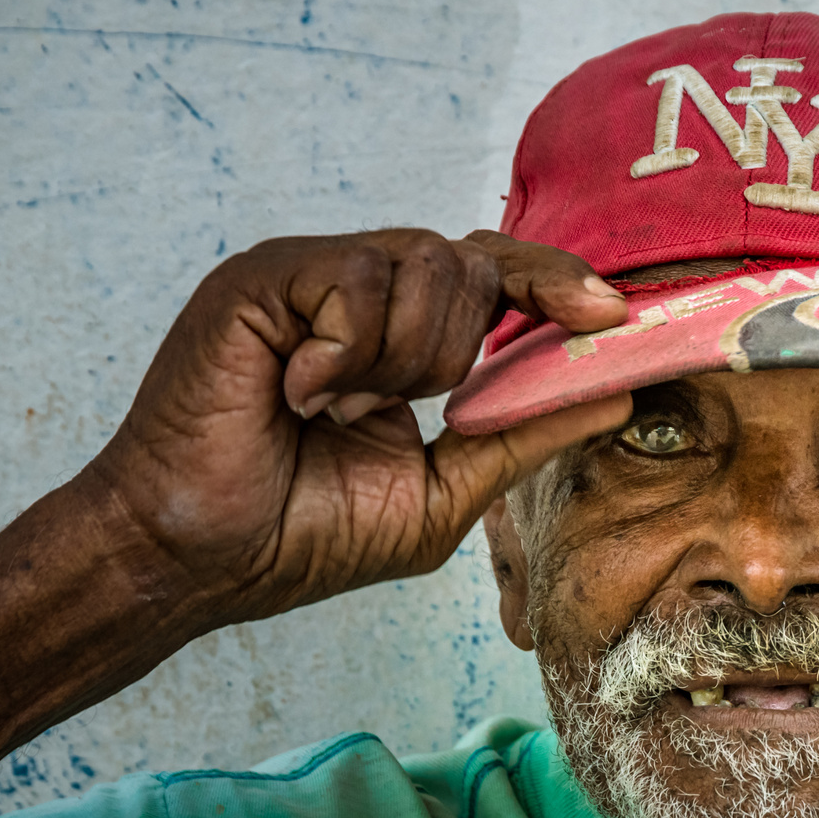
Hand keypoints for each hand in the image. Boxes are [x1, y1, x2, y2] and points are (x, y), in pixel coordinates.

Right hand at [80, 228, 629, 627]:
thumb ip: (524, 437)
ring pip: (425, 260)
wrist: (200, 559)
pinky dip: (346, 352)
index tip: (610, 311)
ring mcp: (312, 281)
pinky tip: (299, 393)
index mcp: (403, 342)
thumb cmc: (304, 534)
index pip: (496, 279)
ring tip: (341, 407)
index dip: (554, 282)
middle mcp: (362, 298)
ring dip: (407, 356)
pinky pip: (358, 277)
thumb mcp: (443, 492)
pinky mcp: (265, 278)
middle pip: (474, 258)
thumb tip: (618, 395)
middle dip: (468, 345)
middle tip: (406, 406)